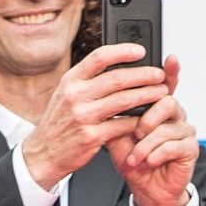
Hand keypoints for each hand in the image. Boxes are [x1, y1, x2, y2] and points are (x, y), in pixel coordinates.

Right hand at [21, 44, 169, 189]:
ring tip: (161, 93)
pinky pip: (122, 125)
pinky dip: (138, 121)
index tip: (140, 51)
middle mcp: (75, 95)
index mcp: (70, 81)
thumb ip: (87, 80)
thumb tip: (116, 65)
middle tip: (159, 75)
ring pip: (124, 100)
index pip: (100, 57)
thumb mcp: (65, 95)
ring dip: (147, 95)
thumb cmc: (59, 124)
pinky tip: (148, 118)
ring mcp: (83, 116)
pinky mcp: (91, 136)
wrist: (43, 154)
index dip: (123, 51)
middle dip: (144, 75)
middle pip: (117, 78)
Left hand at [106, 54, 198, 205]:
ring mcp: (185, 132)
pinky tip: (147, 162)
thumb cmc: (133, 160)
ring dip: (146, 145)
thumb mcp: (117, 135)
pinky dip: (155, 155)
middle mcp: (175, 116)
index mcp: (158, 108)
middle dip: (147, 119)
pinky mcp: (190, 149)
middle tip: (136, 134)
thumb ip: (115, 115)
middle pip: (167, 102)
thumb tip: (104, 96)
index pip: (166, 85)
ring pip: (167, 128)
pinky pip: (173, 146)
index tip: (171, 58)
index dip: (170, 72)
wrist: (145, 189)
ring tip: (135, 157)